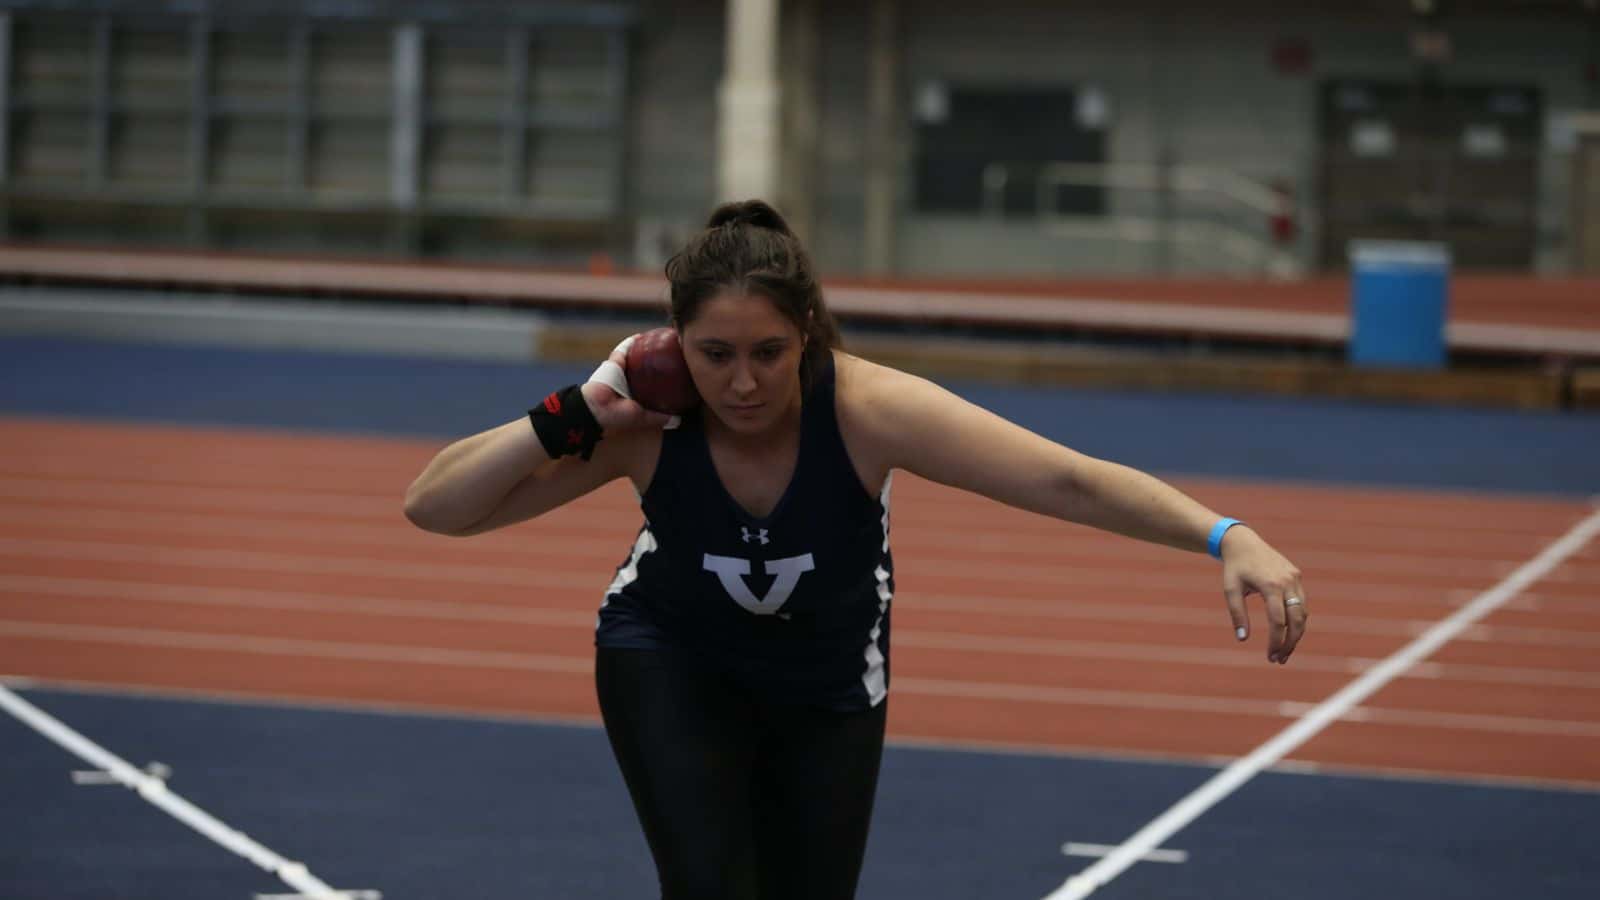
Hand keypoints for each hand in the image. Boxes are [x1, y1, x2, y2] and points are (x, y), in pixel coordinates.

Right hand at [580, 338, 674, 432]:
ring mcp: (621, 370)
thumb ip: (659, 418)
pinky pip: (624, 349)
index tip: (678, 372)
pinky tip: (643, 335)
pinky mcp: (614, 361)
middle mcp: (629, 381)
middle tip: (673, 353)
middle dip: (658, 359)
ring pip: (636, 356)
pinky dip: (632, 342)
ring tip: (661, 340)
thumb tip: (679, 419)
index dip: (665, 377)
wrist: (596, 408)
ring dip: (646, 347)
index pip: (653, 383)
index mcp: (636, 394)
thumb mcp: (642, 419)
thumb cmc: (618, 417)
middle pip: (646, 367)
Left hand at [1219, 526, 1307, 663]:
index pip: (1278, 620)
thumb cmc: (1234, 568)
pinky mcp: (1297, 576)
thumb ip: (1237, 614)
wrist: (1243, 543)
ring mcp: (1295, 578)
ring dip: (1296, 634)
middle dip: (1290, 643)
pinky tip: (1286, 633)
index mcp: (1270, 585)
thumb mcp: (1230, 590)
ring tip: (1283, 651)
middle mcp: (1287, 581)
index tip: (1270, 656)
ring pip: (1303, 613)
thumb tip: (1242, 639)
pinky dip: (1297, 620)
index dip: (1276, 641)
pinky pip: (1301, 602)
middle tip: (1279, 659)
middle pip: (1297, 620)